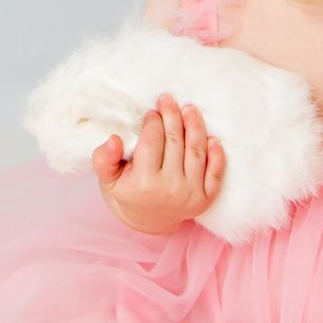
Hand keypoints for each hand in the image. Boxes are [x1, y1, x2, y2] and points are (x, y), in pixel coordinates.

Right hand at [93, 92, 224, 235]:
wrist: (147, 221)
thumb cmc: (127, 192)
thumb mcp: (107, 178)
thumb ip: (104, 158)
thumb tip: (114, 139)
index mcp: (144, 183)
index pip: (153, 141)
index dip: (153, 121)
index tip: (151, 112)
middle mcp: (170, 189)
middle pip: (175, 142)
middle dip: (172, 116)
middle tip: (168, 100)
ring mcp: (191, 195)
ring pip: (197, 152)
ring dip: (195, 126)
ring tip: (189, 109)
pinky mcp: (206, 199)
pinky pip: (216, 173)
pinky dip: (217, 154)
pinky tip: (212, 137)